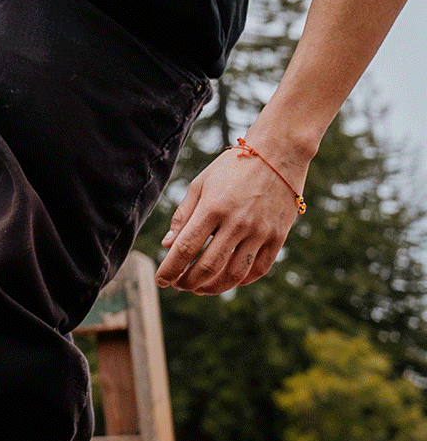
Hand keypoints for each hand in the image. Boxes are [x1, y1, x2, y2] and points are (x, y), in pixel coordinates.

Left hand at [156, 146, 304, 294]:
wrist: (279, 153)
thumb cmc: (232, 167)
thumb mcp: (201, 184)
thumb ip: (183, 215)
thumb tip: (167, 245)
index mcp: (212, 208)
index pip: (185, 248)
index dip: (170, 269)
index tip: (161, 280)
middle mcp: (237, 223)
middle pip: (208, 266)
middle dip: (188, 282)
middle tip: (178, 285)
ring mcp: (260, 231)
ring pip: (234, 274)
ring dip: (213, 287)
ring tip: (198, 288)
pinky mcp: (278, 236)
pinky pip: (259, 268)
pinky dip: (241, 281)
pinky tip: (227, 281)